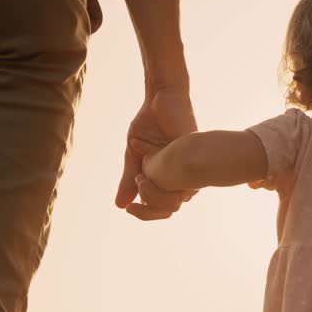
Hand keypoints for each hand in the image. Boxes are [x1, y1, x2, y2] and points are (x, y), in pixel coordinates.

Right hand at [115, 86, 197, 220]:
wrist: (158, 98)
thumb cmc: (150, 124)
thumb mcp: (135, 155)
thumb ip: (130, 180)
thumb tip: (121, 206)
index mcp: (170, 178)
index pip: (164, 208)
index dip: (146, 213)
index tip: (130, 207)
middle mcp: (182, 176)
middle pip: (171, 208)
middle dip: (149, 208)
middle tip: (136, 187)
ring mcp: (188, 167)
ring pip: (177, 200)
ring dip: (153, 194)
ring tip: (141, 177)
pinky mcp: (190, 154)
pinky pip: (179, 181)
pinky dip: (160, 180)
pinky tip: (147, 171)